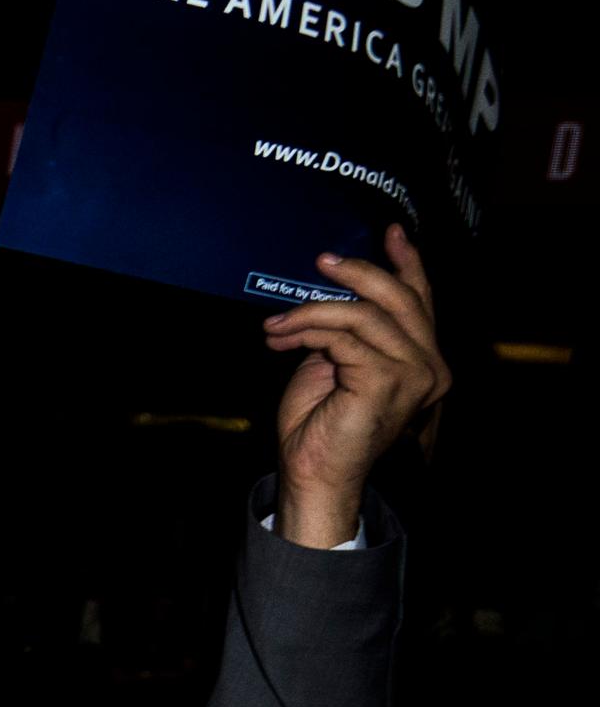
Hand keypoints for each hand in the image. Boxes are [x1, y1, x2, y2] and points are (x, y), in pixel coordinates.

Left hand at [266, 224, 447, 548]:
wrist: (314, 474)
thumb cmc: (319, 425)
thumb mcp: (334, 364)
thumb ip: (345, 332)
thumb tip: (330, 297)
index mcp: (422, 360)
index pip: (420, 301)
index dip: (407, 263)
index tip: (391, 232)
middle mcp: (430, 366)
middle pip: (400, 298)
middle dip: (358, 273)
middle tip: (322, 261)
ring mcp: (414, 374)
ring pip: (365, 315)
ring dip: (312, 311)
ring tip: (277, 324)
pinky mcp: (386, 381)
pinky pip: (342, 336)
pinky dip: (307, 330)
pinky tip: (280, 339)